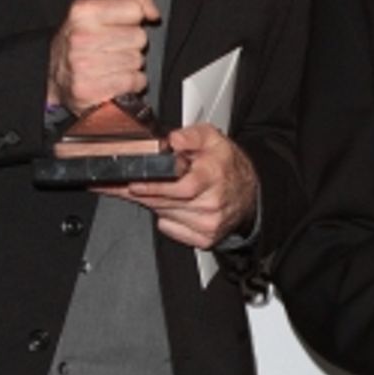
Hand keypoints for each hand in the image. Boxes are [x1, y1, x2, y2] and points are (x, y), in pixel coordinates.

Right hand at [47, 0, 159, 114]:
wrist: (57, 77)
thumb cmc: (83, 41)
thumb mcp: (102, 8)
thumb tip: (153, 12)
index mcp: (83, 11)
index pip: (134, 9)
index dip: (133, 19)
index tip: (120, 25)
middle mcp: (80, 36)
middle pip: (139, 37)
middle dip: (132, 44)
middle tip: (113, 48)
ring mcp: (82, 65)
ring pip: (137, 60)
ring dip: (131, 65)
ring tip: (112, 64)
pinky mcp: (88, 90)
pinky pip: (134, 81)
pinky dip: (131, 83)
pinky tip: (115, 79)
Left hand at [96, 123, 258, 249]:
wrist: (246, 193)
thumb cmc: (226, 166)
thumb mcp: (212, 138)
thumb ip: (191, 135)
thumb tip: (173, 140)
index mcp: (213, 175)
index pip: (180, 187)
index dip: (154, 186)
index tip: (133, 183)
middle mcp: (212, 203)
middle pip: (165, 202)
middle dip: (142, 193)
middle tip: (126, 184)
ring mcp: (208, 223)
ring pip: (164, 214)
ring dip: (152, 203)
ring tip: (151, 190)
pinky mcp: (204, 238)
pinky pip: (170, 229)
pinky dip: (164, 217)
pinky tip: (169, 205)